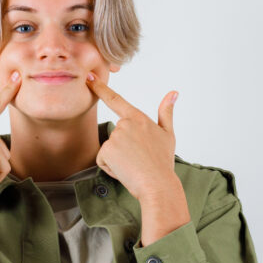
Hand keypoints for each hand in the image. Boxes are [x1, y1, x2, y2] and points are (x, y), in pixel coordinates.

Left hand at [84, 71, 178, 200]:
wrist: (158, 184)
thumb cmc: (163, 162)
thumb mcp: (168, 135)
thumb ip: (166, 112)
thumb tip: (173, 93)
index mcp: (138, 118)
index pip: (116, 99)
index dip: (100, 87)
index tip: (89, 77)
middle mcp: (125, 124)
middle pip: (114, 137)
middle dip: (122, 150)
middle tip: (138, 159)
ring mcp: (115, 137)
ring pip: (108, 150)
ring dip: (117, 160)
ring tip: (133, 165)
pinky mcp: (107, 150)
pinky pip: (103, 160)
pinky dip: (111, 168)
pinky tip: (125, 170)